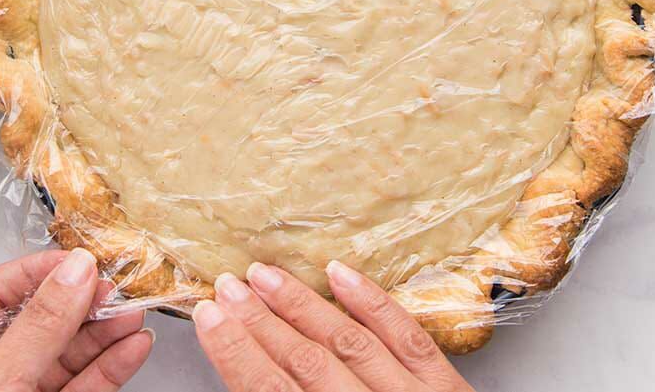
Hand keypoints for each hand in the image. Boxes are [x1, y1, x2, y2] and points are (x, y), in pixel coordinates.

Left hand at [0, 249, 153, 391]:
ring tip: (133, 316)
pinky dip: (108, 369)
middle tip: (116, 288)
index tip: (78, 261)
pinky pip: (80, 389)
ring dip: (103, 335)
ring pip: (64, 357)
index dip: (37, 272)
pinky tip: (130, 350)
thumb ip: (38, 329)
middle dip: (81, 304)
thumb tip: (72, 272)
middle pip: (36, 323)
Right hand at [193, 261, 474, 391]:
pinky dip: (371, 302)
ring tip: (266, 275)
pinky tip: (339, 274)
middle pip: (305, 362)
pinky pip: (406, 336)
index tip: (209, 317)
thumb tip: (243, 378)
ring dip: (301, 305)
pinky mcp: (445, 388)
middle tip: (228, 287)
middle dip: (259, 321)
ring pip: (348, 341)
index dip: (235, 352)